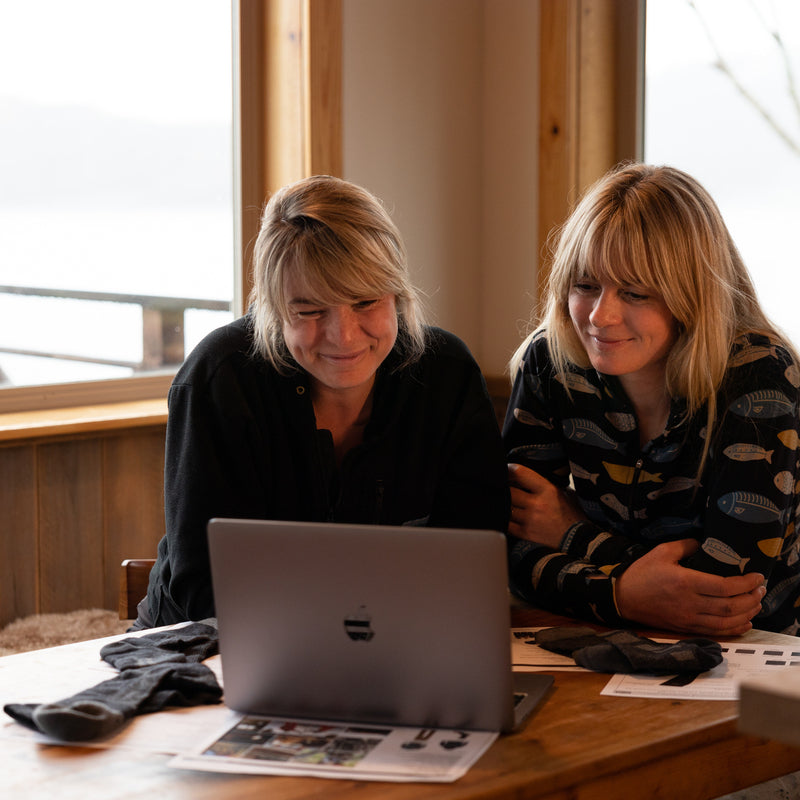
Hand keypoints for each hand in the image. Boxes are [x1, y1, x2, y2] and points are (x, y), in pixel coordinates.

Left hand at [507, 463, 585, 548]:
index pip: (520, 473)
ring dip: (505, 504)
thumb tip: (530, 478)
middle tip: (505, 487)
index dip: (509, 470)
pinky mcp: (526, 534)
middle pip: (509, 491)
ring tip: (510, 503)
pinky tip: (509, 516)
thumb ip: (548, 484)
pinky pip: (506, 524)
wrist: (579, 540)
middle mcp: (537, 504)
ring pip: (506, 507)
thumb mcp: (566, 493)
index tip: (507, 469)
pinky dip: (505, 519)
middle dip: (506, 488)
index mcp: (548, 490)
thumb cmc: (574, 516)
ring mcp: (530, 520)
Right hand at [615, 539, 765, 635]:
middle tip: (761, 589)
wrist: (623, 598)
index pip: (725, 586)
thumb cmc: (641, 574)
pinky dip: (734, 629)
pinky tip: (744, 622)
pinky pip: (716, 632)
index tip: (757, 576)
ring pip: (726, 622)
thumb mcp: (661, 552)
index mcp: (685, 582)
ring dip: (746, 614)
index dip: (746, 583)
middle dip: (751, 598)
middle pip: (730, 606)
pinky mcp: (686, 628)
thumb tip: (703, 545)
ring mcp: (688, 619)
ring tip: (756, 604)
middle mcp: (690, 603)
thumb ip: (685, 546)